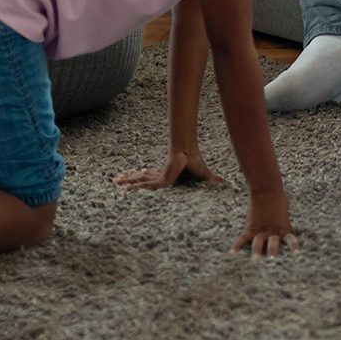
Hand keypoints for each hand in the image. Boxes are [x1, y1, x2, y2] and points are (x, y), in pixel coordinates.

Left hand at [114, 147, 228, 189]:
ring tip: (114, 182)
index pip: (152, 177)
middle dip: (129, 180)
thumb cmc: (195, 161)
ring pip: (138, 180)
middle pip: (141, 178)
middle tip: (116, 181)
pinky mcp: (158, 180)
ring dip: (126, 181)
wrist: (190, 153)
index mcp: (167, 174)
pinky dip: (132, 185)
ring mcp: (157, 176)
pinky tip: (121, 186)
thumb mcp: (203, 175)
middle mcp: (159, 175)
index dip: (143, 178)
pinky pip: (143, 185)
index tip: (136, 176)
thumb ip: (212, 180)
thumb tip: (227, 182)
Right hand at [232, 189, 299, 256]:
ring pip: (258, 243)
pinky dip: (237, 246)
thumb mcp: (284, 215)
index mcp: (284, 229)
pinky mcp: (250, 227)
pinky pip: (243, 238)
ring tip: (255, 260)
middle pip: (273, 244)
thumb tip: (282, 234)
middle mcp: (273, 232)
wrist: (267, 189)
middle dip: (273, 252)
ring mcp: (261, 230)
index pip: (290, 240)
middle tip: (272, 259)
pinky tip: (232, 254)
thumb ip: (283, 226)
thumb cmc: (279, 200)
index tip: (296, 254)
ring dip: (256, 252)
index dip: (293, 247)